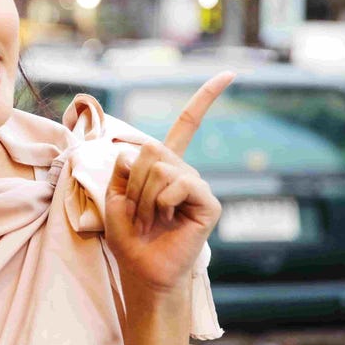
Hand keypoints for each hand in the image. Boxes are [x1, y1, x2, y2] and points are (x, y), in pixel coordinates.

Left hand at [102, 71, 233, 295]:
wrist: (142, 269)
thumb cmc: (127, 236)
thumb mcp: (115, 193)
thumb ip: (125, 166)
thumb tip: (143, 150)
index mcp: (164, 165)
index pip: (187, 124)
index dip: (206, 98)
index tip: (229, 74)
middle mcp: (184, 171)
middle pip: (149, 148)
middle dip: (132, 181)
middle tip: (135, 211)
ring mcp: (197, 185)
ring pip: (158, 167)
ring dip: (142, 197)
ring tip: (148, 220)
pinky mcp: (208, 202)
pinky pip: (178, 184)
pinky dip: (160, 203)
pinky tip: (165, 220)